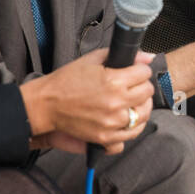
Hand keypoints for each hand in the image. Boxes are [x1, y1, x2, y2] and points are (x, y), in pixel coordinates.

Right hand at [19, 48, 154, 153]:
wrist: (47, 104)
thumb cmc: (67, 81)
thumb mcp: (92, 59)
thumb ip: (121, 56)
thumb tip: (147, 57)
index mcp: (114, 81)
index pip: (144, 74)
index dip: (140, 70)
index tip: (135, 72)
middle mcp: (116, 102)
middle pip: (147, 93)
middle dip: (142, 86)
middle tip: (133, 85)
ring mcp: (112, 122)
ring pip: (144, 114)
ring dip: (141, 106)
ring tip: (132, 102)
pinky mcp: (106, 137)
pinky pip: (132, 134)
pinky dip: (134, 126)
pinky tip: (128, 118)